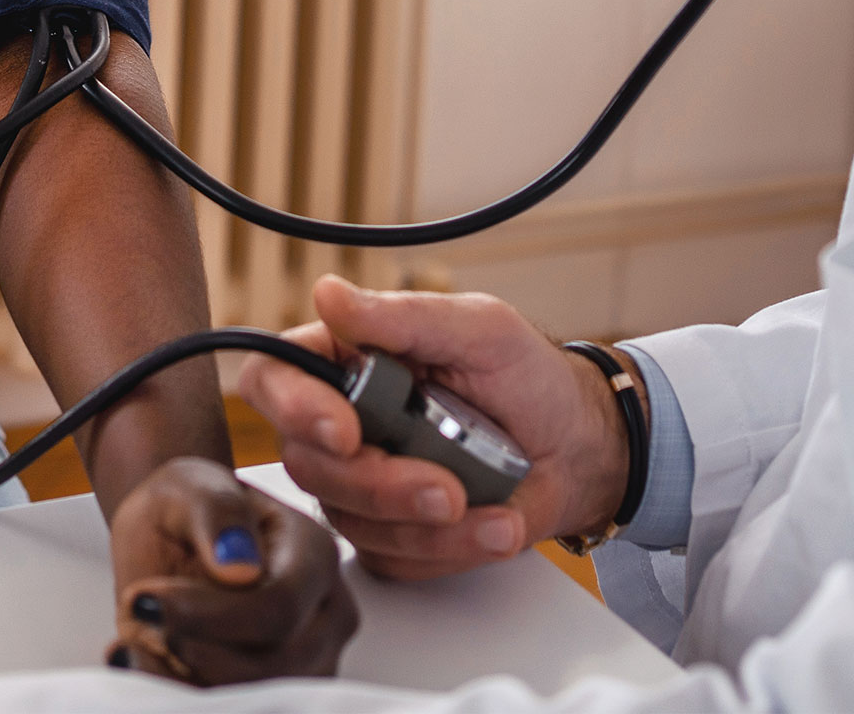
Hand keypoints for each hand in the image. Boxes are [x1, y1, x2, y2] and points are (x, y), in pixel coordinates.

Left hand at [106, 456, 357, 683]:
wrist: (179, 537)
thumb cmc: (190, 505)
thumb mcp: (191, 486)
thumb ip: (216, 513)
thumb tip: (242, 569)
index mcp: (315, 553)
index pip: (278, 608)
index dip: (208, 616)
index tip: (143, 598)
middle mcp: (327, 613)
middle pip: (273, 665)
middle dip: (194, 648)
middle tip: (138, 615)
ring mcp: (310, 661)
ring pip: (256, 698)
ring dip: (186, 675)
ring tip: (137, 636)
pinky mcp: (277, 691)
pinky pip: (234, 707)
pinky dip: (182, 693)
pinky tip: (142, 658)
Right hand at [237, 275, 631, 580]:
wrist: (578, 447)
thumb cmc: (526, 374)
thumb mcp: (477, 328)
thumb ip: (402, 316)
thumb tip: (328, 293)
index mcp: (348, 358)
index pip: (275, 377)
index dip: (293, 407)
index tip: (346, 430)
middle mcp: (343, 421)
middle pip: (310, 463)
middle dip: (381, 484)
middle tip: (446, 484)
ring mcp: (363, 484)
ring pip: (351, 520)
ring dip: (425, 523)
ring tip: (491, 506)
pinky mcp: (393, 535)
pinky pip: (396, 559)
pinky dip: (452, 549)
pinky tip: (497, 523)